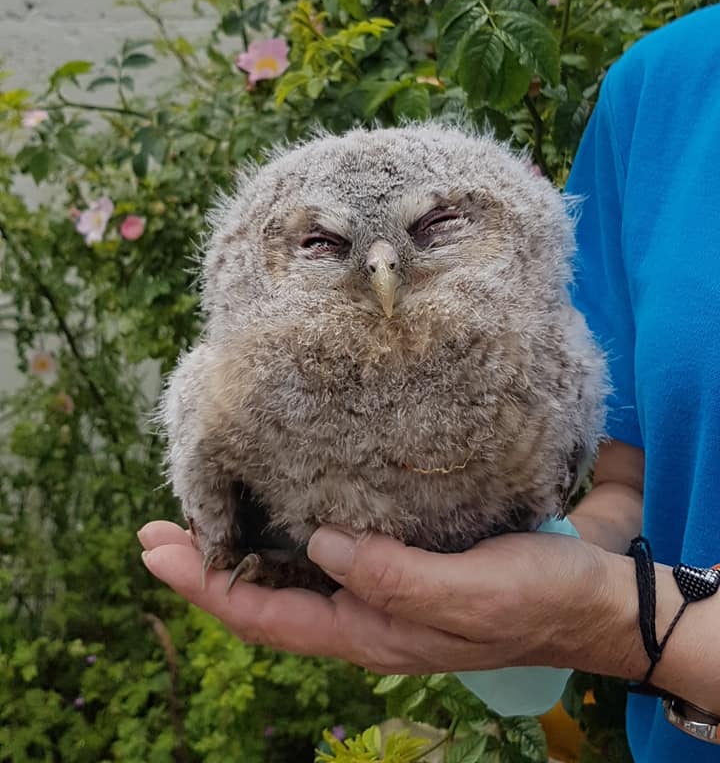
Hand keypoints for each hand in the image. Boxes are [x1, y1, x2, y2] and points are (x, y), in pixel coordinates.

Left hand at [138, 520, 614, 675]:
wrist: (587, 603)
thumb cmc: (532, 599)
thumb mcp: (465, 596)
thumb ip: (391, 577)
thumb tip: (319, 544)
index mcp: (368, 631)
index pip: (266, 614)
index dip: (206, 585)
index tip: (157, 549)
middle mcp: (362, 615)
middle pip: (264, 595)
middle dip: (206, 566)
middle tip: (155, 529)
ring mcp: (379, 591)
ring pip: (290, 575)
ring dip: (241, 548)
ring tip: (202, 514)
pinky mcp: (400, 563)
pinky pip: (326, 553)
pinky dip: (289, 533)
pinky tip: (283, 507)